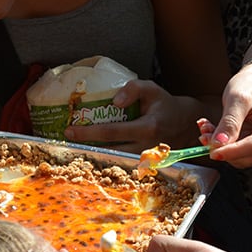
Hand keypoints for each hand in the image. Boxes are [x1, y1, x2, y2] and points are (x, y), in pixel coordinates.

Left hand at [63, 80, 204, 151]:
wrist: (185, 124)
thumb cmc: (165, 104)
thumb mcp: (152, 88)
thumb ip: (133, 88)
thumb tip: (114, 102)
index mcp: (147, 128)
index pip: (112, 132)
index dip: (89, 133)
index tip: (70, 130)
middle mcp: (145, 147)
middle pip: (109, 150)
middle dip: (86, 146)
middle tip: (66, 139)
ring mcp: (144, 159)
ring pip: (113, 159)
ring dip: (93, 154)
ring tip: (74, 145)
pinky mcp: (142, 164)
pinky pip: (120, 161)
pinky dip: (104, 157)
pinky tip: (91, 150)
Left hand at [199, 65, 251, 167]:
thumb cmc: (249, 86)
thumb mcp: (237, 97)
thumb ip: (229, 121)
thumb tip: (218, 145)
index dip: (233, 151)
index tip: (211, 152)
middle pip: (251, 156)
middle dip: (225, 149)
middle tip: (204, 134)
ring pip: (244, 159)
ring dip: (223, 148)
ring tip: (208, 129)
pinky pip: (242, 156)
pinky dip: (226, 147)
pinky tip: (217, 133)